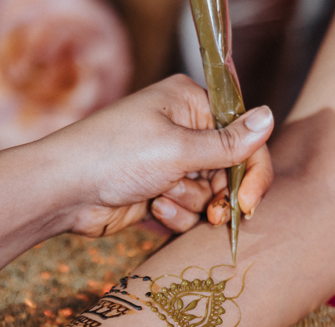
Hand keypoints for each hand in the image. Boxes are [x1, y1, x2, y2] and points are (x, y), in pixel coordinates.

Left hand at [52, 74, 274, 235]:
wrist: (65, 191)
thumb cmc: (114, 155)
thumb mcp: (178, 148)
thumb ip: (228, 143)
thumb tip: (269, 117)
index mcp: (191, 103)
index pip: (243, 134)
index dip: (252, 171)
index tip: (247, 202)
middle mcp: (184, 130)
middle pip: (230, 170)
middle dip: (218, 193)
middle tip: (213, 211)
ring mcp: (171, 162)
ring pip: (210, 195)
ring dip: (191, 204)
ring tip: (161, 198)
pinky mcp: (160, 192)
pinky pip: (189, 211)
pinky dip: (176, 215)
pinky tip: (153, 209)